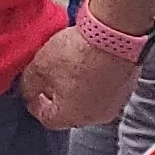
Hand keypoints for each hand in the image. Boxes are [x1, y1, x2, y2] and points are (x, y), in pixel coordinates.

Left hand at [18, 23, 142, 130]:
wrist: (114, 35)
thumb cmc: (79, 54)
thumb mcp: (40, 66)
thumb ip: (29, 82)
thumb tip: (27, 89)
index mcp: (71, 117)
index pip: (47, 118)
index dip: (35, 105)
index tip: (29, 93)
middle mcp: (95, 116)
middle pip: (69, 111)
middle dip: (57, 96)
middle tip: (48, 79)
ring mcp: (114, 103)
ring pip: (88, 100)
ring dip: (77, 87)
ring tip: (69, 67)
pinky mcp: (127, 86)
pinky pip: (105, 88)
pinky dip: (94, 79)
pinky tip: (88, 62)